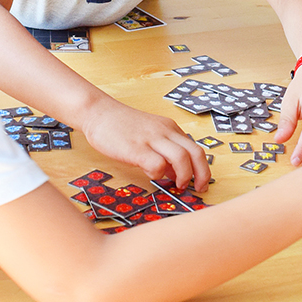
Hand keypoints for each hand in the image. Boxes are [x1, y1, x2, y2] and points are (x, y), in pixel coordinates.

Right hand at [81, 98, 211, 191]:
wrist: (99, 113)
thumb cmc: (122, 126)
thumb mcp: (150, 135)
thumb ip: (164, 151)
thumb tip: (176, 174)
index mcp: (170, 128)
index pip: (196, 148)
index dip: (202, 168)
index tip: (200, 182)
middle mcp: (165, 131)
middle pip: (196, 153)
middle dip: (202, 174)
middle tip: (199, 188)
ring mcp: (151, 139)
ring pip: (182, 158)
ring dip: (184, 176)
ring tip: (177, 186)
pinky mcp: (136, 148)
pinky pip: (157, 165)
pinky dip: (158, 174)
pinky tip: (148, 173)